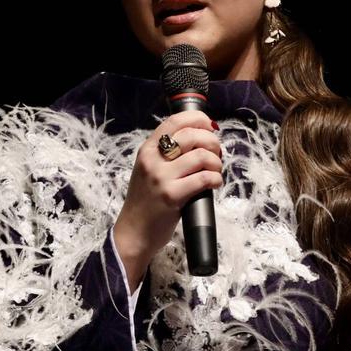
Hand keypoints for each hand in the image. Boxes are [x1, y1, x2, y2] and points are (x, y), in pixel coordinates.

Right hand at [113, 109, 222, 262]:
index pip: (174, 121)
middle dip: (212, 142)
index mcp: (147, 149)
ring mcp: (161, 177)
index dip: (198, 119)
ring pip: (201, 156)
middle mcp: (152, 159)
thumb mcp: (148, 170)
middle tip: (216, 154)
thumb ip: (166, 154)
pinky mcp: (172, 195)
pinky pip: (204, 178)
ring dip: (216, 162)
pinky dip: (216, 179)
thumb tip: (200, 138)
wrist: (134, 231)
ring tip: (215, 171)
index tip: (210, 126)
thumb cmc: (145, 201)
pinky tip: (214, 184)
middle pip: (192, 135)